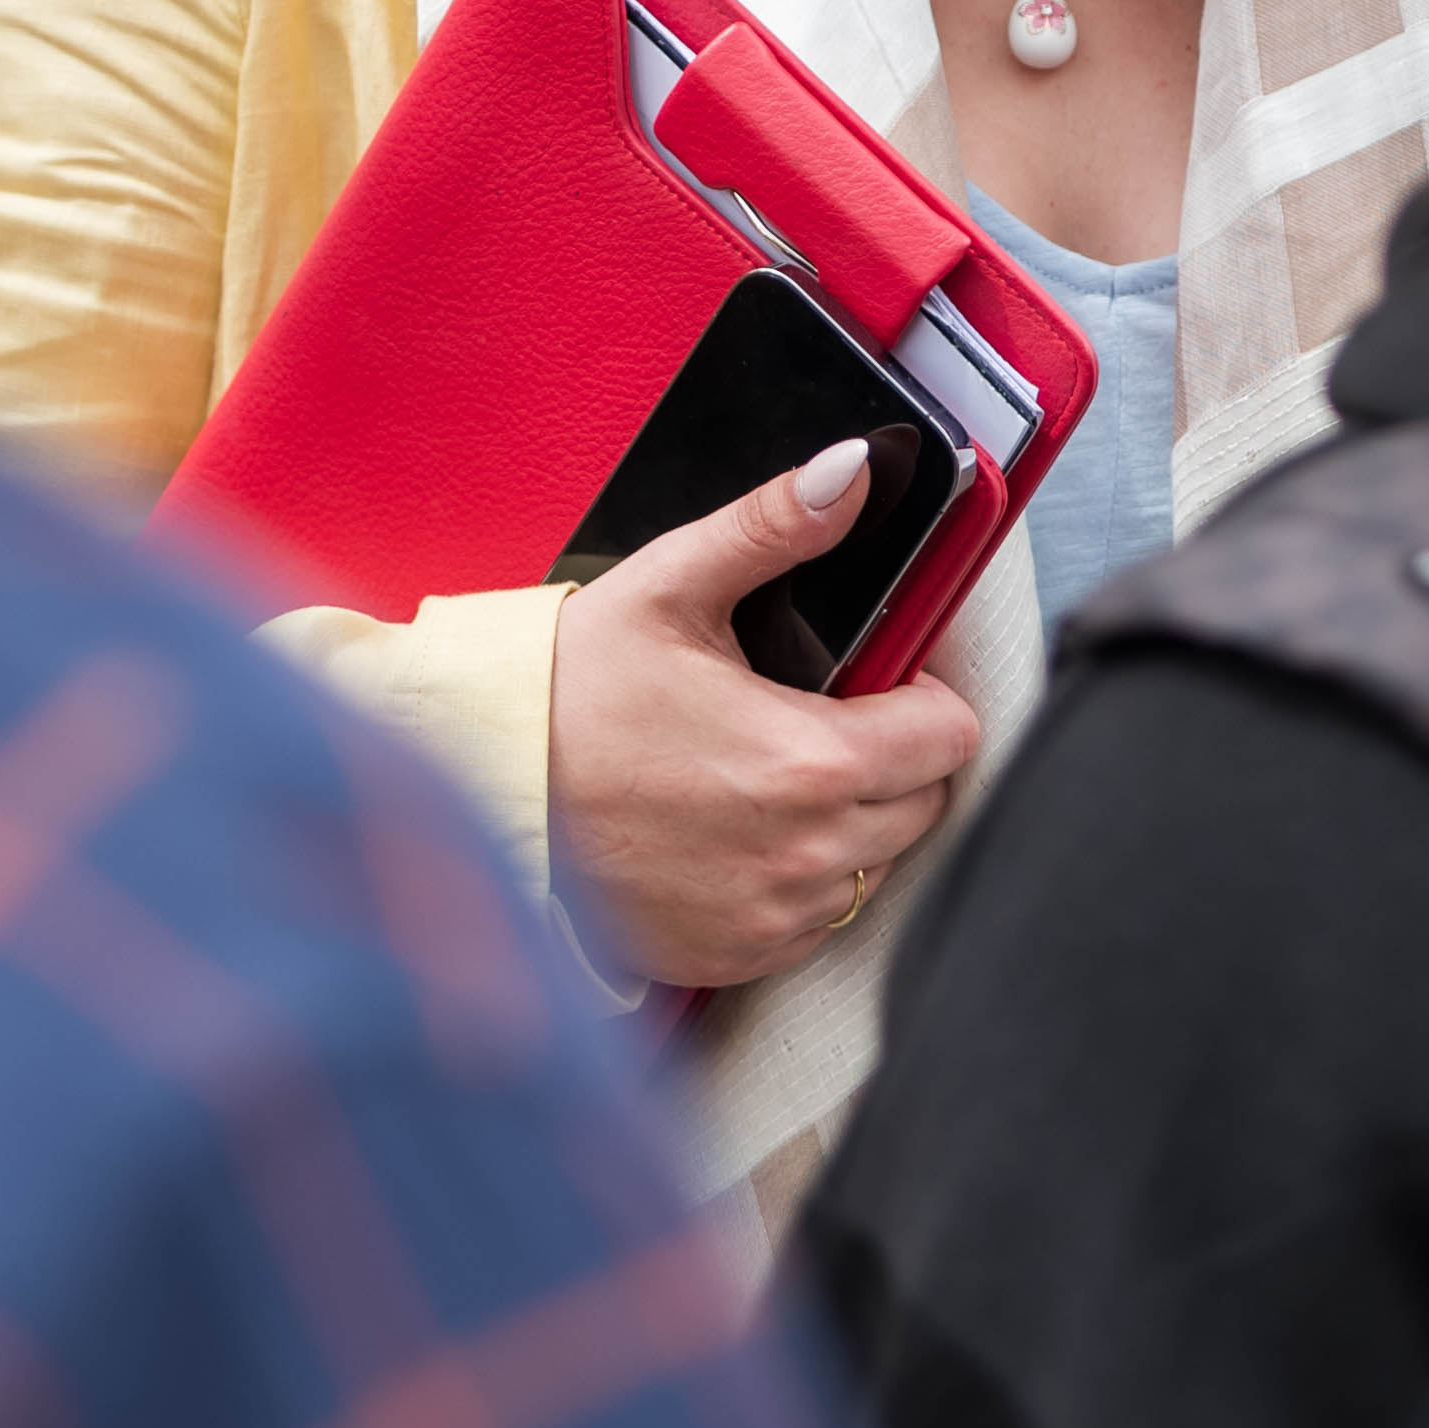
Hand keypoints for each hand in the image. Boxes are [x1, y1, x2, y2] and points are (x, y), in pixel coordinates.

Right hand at [547, 439, 981, 990]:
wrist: (477, 801)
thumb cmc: (564, 697)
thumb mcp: (666, 588)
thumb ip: (772, 526)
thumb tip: (850, 470)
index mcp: (808, 760)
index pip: (951, 735)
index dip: (923, 695)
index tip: (881, 679)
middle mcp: (804, 854)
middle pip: (925, 803)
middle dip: (892, 756)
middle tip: (816, 718)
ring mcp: (771, 916)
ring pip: (875, 865)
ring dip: (850, 823)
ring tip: (771, 776)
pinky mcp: (736, 957)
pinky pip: (816, 921)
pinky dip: (797, 880)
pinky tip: (740, 833)